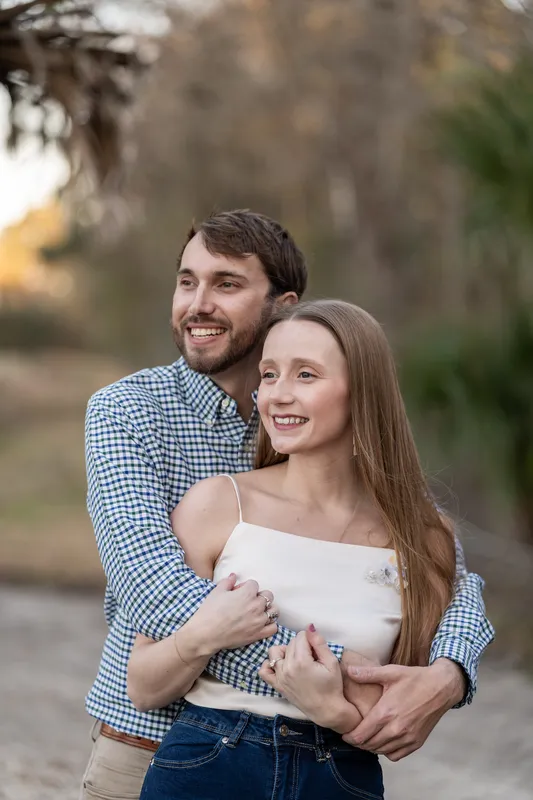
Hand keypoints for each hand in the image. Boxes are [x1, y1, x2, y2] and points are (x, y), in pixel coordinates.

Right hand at [185, 575, 278, 655]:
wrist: (206, 634)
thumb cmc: (209, 611)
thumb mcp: (217, 592)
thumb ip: (228, 582)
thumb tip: (234, 575)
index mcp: (247, 593)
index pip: (254, 584)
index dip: (246, 587)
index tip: (239, 593)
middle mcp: (256, 606)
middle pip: (268, 595)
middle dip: (259, 596)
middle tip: (248, 602)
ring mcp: (259, 621)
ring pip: (274, 611)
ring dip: (267, 609)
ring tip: (257, 612)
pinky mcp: (258, 634)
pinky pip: (274, 628)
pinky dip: (270, 625)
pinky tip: (261, 624)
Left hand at [258, 626, 360, 732]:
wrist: (327, 710)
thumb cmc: (332, 686)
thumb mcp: (331, 662)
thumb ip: (319, 642)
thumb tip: (309, 626)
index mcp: (301, 661)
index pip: (300, 636)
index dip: (310, 640)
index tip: (317, 650)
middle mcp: (287, 668)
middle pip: (290, 643)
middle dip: (301, 645)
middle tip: (312, 657)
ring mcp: (279, 677)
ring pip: (275, 652)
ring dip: (285, 651)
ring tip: (298, 659)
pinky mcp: (277, 685)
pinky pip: (264, 670)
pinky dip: (270, 664)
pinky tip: (281, 665)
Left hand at [342, 659, 465, 760]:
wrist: (441, 688)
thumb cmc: (415, 679)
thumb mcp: (390, 672)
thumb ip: (368, 674)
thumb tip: (349, 670)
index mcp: (386, 712)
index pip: (361, 734)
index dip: (350, 737)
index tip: (344, 734)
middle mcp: (396, 729)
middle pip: (369, 745)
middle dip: (358, 742)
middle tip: (353, 736)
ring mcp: (407, 738)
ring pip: (381, 751)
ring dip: (371, 747)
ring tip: (366, 738)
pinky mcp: (416, 743)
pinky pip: (396, 755)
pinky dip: (386, 752)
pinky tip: (383, 742)